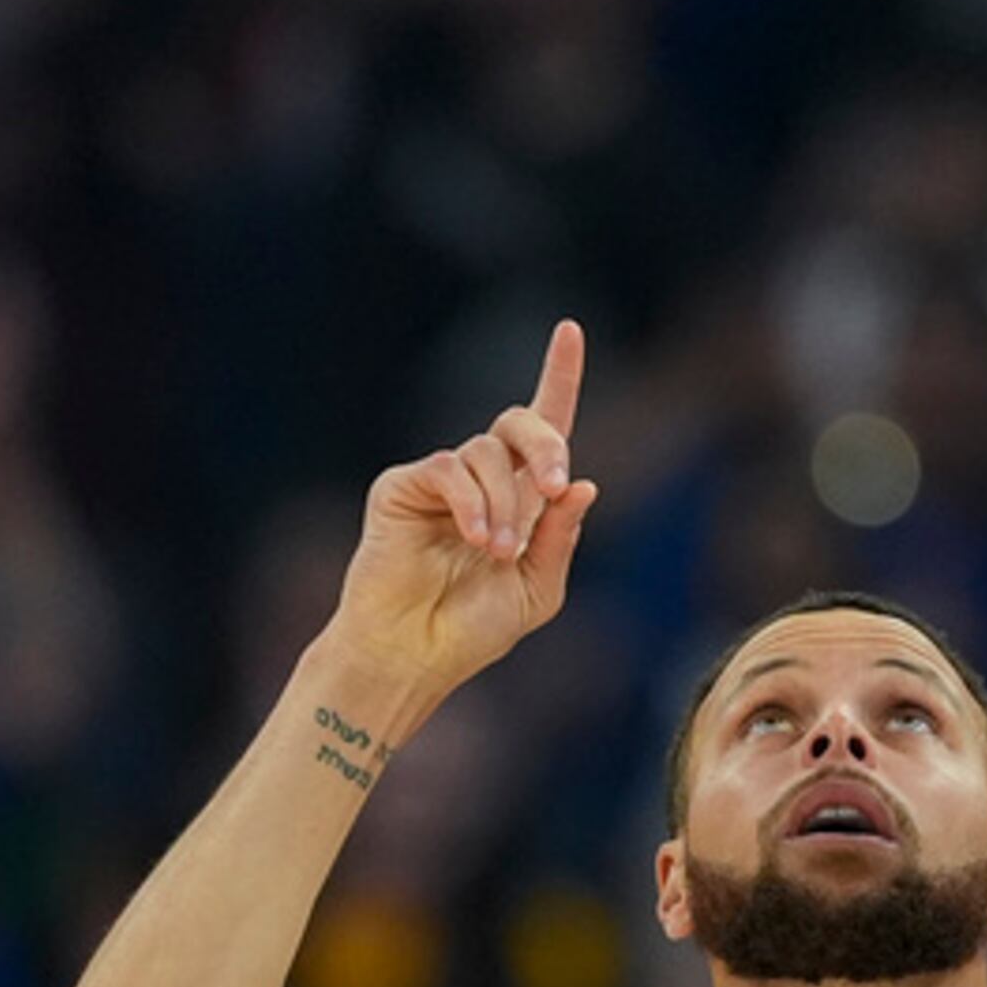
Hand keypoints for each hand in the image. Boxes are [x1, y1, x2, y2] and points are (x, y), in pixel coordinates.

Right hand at [318, 320, 601, 708]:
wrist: (414, 655)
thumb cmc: (471, 631)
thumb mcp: (538, 589)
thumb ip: (561, 538)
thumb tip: (584, 484)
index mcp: (520, 499)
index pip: (544, 426)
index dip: (558, 377)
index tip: (569, 331)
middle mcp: (482, 481)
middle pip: (520, 422)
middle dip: (547, 444)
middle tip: (556, 487)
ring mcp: (440, 481)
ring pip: (485, 452)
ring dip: (503, 503)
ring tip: (495, 554)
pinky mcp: (403, 487)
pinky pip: (448, 469)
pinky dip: (470, 502)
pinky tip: (474, 540)